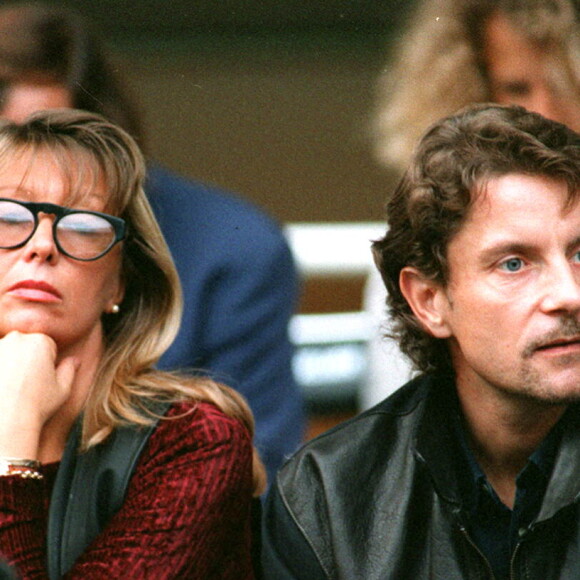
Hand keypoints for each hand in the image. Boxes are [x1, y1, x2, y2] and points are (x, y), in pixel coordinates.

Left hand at [0, 331, 76, 457]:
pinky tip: (2, 387)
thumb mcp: (62, 390)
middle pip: (24, 345)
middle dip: (26, 360)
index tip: (41, 380)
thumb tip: (75, 360)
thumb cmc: (36, 406)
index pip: (46, 346)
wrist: (5, 422)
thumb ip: (69, 370)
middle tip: (25, 385)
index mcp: (40, 341)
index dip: (46, 364)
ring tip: (9, 388)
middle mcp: (16, 339)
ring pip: (6, 352)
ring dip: (7, 364)